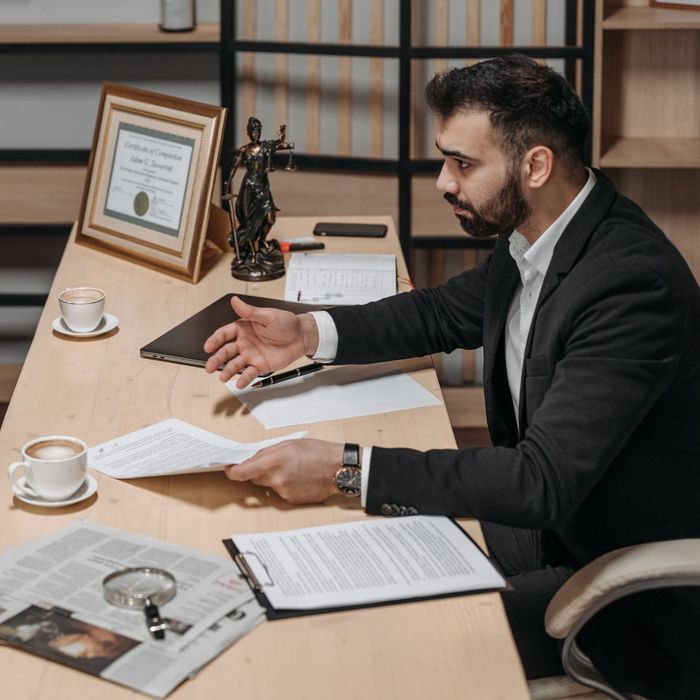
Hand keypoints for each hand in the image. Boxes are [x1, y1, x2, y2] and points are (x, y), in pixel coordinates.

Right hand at [204, 296, 318, 386]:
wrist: (301, 336)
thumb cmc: (286, 323)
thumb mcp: (268, 315)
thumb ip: (250, 311)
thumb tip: (235, 300)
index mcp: (243, 328)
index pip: (224, 334)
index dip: (215, 340)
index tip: (208, 347)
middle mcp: (244, 343)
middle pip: (226, 351)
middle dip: (217, 359)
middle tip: (209, 366)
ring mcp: (251, 355)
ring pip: (235, 364)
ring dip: (228, 370)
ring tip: (223, 377)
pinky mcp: (260, 365)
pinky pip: (249, 373)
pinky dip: (244, 379)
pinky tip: (239, 383)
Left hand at [225, 439, 343, 504]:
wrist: (339, 468)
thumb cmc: (318, 452)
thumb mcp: (290, 443)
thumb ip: (268, 452)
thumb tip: (252, 459)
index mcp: (273, 460)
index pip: (241, 472)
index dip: (232, 471)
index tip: (229, 469)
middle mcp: (276, 478)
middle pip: (253, 478)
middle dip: (257, 472)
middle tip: (272, 463)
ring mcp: (283, 491)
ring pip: (268, 485)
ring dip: (274, 479)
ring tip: (293, 469)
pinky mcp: (291, 501)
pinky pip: (280, 493)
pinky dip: (285, 487)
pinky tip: (299, 479)